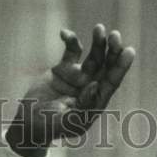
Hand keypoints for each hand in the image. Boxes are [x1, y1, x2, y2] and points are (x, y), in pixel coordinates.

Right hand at [7, 23, 135, 153]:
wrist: (28, 124)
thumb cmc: (47, 128)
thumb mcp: (65, 122)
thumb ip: (82, 107)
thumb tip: (95, 86)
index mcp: (95, 104)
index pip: (111, 83)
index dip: (120, 67)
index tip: (128, 51)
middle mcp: (90, 89)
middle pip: (106, 67)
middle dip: (112, 51)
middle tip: (115, 36)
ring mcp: (78, 78)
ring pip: (93, 57)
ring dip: (98, 43)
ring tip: (100, 28)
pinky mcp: (64, 70)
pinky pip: (72, 51)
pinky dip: (70, 41)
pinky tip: (64, 33)